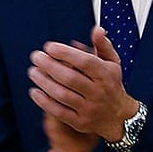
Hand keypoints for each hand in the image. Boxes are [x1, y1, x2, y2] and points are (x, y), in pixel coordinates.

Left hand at [28, 26, 138, 141]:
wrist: (119, 117)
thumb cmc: (112, 85)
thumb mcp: (113, 63)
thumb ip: (103, 45)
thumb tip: (97, 29)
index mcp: (106, 75)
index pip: (85, 62)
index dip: (65, 53)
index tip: (49, 46)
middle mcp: (99, 92)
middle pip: (70, 78)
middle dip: (49, 66)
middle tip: (36, 57)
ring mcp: (89, 109)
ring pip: (62, 95)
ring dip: (44, 82)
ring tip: (33, 71)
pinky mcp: (80, 122)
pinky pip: (58, 112)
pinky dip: (44, 102)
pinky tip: (35, 91)